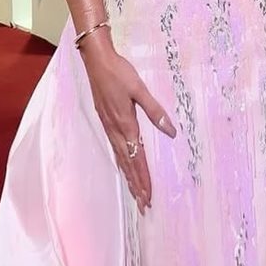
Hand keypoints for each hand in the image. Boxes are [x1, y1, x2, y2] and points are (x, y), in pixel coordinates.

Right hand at [79, 33, 176, 213]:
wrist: (95, 61)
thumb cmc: (118, 73)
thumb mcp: (139, 89)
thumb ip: (155, 111)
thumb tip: (171, 131)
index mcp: (125, 124)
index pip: (137, 158)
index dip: (143, 178)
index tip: (148, 196)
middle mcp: (116, 130)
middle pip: (127, 164)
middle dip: (136, 185)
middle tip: (143, 205)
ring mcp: (109, 127)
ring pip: (120, 159)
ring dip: (129, 177)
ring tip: (135, 193)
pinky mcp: (106, 121)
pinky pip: (115, 149)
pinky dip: (122, 163)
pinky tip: (124, 166)